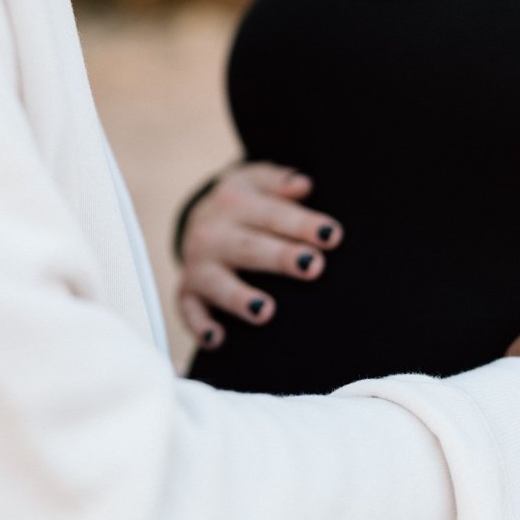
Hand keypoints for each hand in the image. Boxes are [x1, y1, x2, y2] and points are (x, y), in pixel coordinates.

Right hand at [176, 163, 342, 347]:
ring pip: (217, 283)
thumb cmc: (243, 202)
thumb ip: (279, 181)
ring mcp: (198, 265)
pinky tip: (219, 340)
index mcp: (234, 203)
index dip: (302, 224)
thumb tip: (303, 184)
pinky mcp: (187, 292)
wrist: (195, 217)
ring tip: (266, 311)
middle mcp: (212, 234)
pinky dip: (200, 326)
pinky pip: (189, 311)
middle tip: (311, 266)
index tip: (331, 235)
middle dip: (279, 257)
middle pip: (249, 247)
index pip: (273, 214)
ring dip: (239, 298)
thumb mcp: (256, 180)